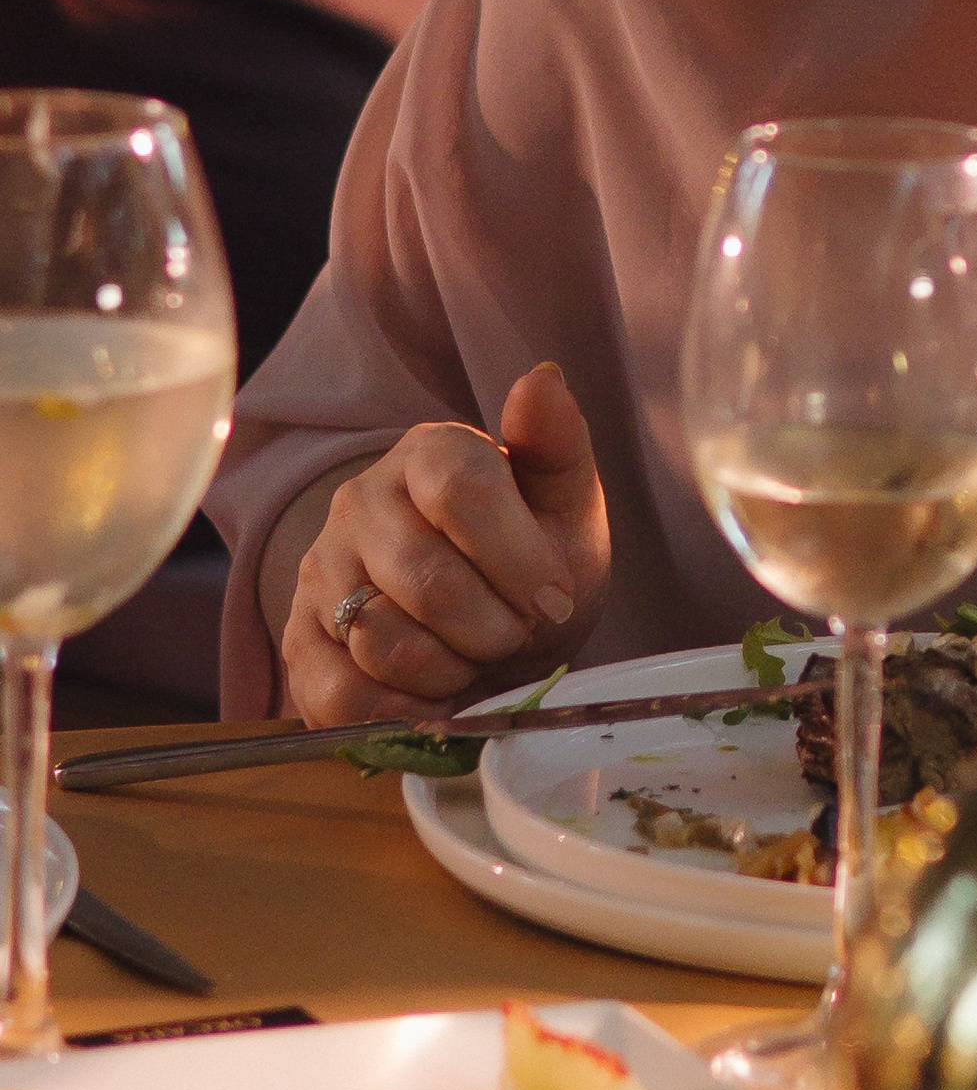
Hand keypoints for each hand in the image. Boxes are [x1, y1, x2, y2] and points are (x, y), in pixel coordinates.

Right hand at [278, 364, 610, 724]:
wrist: (490, 621)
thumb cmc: (532, 557)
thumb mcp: (565, 503)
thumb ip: (556, 443)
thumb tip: (541, 377)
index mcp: (429, 452)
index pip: (463, 491)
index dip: (517, 559)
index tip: (556, 597)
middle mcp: (361, 502)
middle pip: (427, 579)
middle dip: (493, 627)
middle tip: (515, 632)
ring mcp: (321, 572)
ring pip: (381, 641)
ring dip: (450, 671)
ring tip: (474, 656)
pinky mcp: (298, 641)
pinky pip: (336, 695)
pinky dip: (398, 712)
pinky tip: (432, 695)